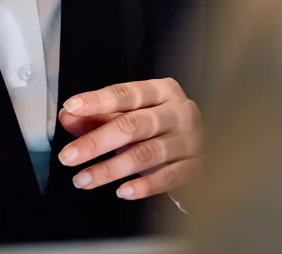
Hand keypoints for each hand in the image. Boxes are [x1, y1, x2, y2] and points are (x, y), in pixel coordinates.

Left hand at [57, 78, 200, 200]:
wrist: (214, 145)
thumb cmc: (162, 126)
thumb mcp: (132, 114)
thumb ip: (98, 116)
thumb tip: (68, 117)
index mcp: (161, 91)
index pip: (124, 93)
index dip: (96, 101)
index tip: (70, 108)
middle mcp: (178, 112)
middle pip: (133, 125)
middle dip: (96, 141)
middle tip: (68, 156)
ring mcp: (191, 140)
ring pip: (147, 154)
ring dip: (111, 169)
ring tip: (83, 179)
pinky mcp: (199, 167)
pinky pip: (168, 177)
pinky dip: (144, 186)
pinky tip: (121, 191)